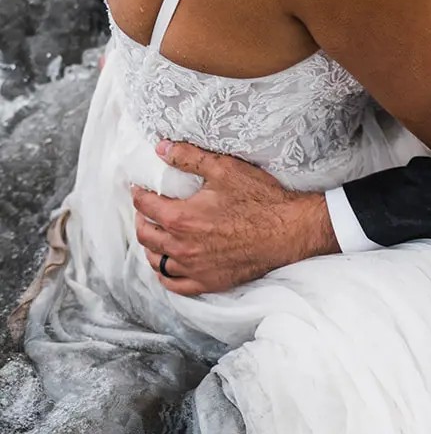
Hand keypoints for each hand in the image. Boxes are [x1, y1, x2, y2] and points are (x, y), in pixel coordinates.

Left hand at [131, 141, 336, 295]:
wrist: (288, 230)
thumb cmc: (259, 199)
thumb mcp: (224, 169)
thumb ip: (189, 157)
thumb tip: (161, 149)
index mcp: (182, 218)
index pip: (145, 206)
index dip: (138, 194)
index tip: (139, 188)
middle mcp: (182, 246)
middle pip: (145, 235)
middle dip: (140, 219)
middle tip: (145, 210)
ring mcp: (194, 268)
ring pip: (156, 261)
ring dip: (150, 246)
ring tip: (155, 235)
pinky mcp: (208, 281)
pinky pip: (174, 284)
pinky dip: (165, 274)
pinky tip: (167, 264)